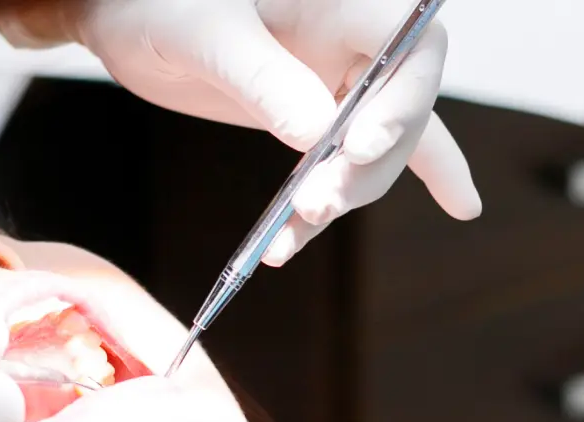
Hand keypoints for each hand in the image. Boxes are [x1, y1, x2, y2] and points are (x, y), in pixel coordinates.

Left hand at [37, 0, 482, 264]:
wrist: (122, 13)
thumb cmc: (161, 0)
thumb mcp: (209, 35)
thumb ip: (264, 82)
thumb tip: (318, 140)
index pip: (413, 46)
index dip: (401, 101)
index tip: (356, 147)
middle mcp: (356, 36)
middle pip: (402, 111)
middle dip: (361, 167)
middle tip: (311, 205)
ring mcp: (341, 77)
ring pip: (380, 148)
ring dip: (344, 196)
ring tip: (289, 237)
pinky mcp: (319, 112)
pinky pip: (368, 151)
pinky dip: (390, 183)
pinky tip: (461, 206)